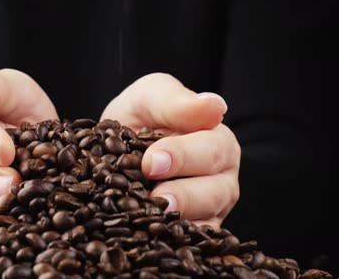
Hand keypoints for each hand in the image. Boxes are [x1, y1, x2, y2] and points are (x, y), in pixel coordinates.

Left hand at [101, 73, 239, 227]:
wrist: (118, 143)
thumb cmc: (142, 115)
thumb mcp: (151, 96)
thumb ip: (175, 101)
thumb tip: (215, 106)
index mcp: (217, 140)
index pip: (209, 150)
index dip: (182, 157)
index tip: (152, 162)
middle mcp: (221, 177)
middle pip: (214, 190)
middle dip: (183, 194)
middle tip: (154, 195)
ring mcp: (210, 208)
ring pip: (206, 221)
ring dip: (179, 221)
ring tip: (153, 217)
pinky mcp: (195, 231)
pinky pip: (192, 242)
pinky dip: (175, 240)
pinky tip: (152, 236)